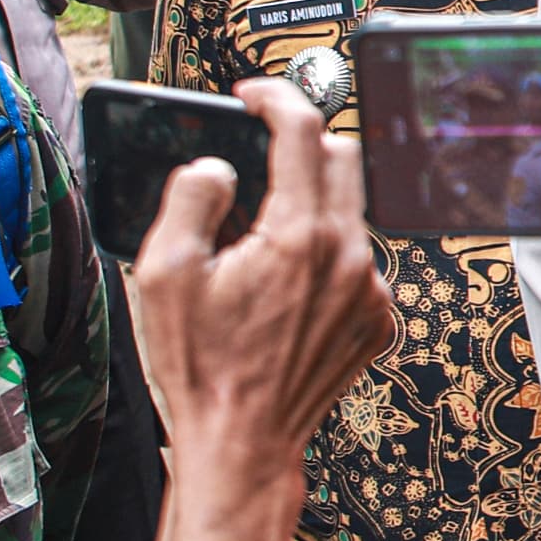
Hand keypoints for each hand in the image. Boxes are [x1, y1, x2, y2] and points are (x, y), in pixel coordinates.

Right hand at [123, 78, 395, 522]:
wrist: (242, 445)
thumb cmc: (202, 370)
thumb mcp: (163, 274)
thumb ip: (190, 199)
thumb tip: (216, 166)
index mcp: (298, 236)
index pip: (302, 128)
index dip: (273, 96)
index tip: (253, 96)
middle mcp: (348, 257)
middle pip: (344, 156)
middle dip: (302, 144)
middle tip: (262, 157)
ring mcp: (369, 290)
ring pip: (353, 211)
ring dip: (313, 205)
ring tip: (263, 239)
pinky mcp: (377, 319)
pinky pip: (360, 261)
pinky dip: (328, 255)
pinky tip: (286, 286)